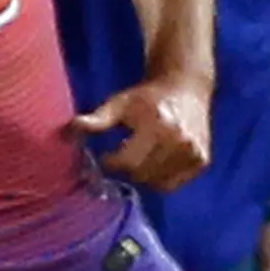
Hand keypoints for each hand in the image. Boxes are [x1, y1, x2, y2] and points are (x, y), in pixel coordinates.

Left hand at [69, 77, 211, 191]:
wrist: (185, 86)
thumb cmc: (147, 97)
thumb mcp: (119, 104)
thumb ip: (96, 121)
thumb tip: (67, 132)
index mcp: (158, 125)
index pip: (128, 162)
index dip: (112, 162)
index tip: (107, 156)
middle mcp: (180, 141)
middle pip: (142, 175)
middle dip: (127, 169)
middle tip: (124, 156)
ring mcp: (194, 152)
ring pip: (157, 183)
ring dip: (143, 175)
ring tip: (140, 157)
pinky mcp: (202, 161)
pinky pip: (173, 184)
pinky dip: (160, 179)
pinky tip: (155, 162)